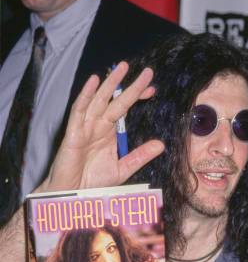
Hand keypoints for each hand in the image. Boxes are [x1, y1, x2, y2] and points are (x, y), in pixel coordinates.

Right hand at [40, 63, 164, 192]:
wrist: (74, 193)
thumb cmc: (94, 182)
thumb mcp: (123, 168)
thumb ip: (140, 155)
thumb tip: (160, 144)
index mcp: (109, 131)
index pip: (125, 108)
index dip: (137, 97)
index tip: (152, 89)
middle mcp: (98, 125)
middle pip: (116, 100)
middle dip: (130, 85)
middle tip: (147, 72)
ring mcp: (85, 126)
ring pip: (99, 100)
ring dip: (110, 83)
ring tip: (123, 68)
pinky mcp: (73, 132)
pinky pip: (79, 110)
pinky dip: (86, 95)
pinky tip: (94, 81)